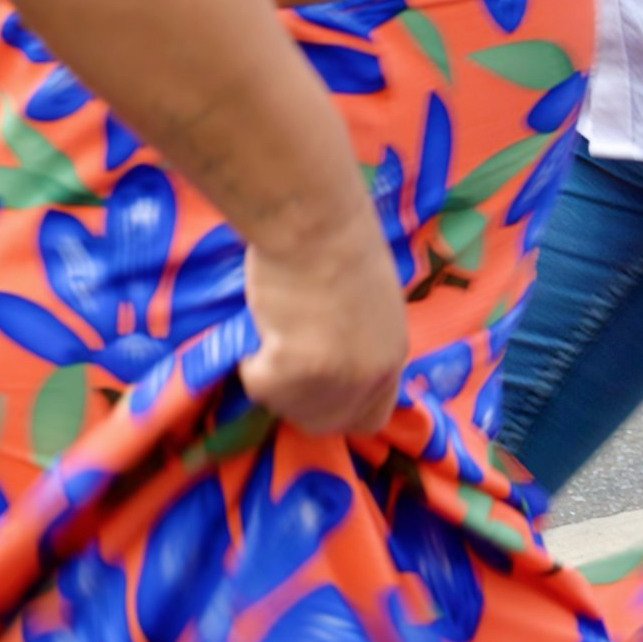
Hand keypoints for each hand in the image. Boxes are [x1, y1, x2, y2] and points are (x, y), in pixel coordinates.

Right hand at [240, 218, 407, 438]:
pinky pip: (259, 386)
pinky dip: (249, 362)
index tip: (309, 386)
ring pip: (287, 407)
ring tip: (273, 327)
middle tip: (278, 357)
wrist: (314, 218)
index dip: (336, 408)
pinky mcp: (300, 369)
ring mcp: (338, 376)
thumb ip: (357, 342)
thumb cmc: (335, 242)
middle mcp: (372, 374)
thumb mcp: (368, 304)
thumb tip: (327, 362)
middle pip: (323, 423)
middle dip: (296, 399)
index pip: (371, 418)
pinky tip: (262, 324)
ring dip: (272, 377)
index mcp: (393, 355)